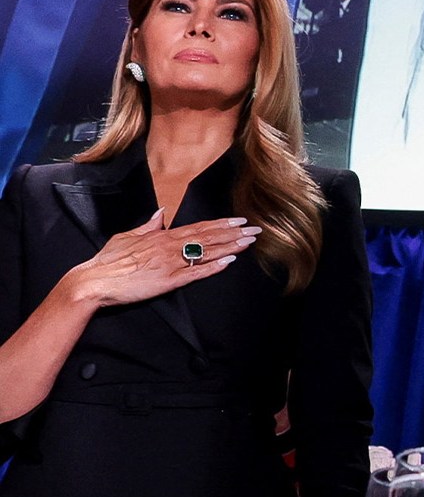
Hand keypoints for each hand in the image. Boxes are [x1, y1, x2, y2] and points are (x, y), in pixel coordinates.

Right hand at [67, 211, 258, 309]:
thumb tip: (160, 214)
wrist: (94, 281)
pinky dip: (213, 267)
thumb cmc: (107, 261)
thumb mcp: (126, 236)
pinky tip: (229, 262)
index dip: (220, 224)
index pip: (197, 227)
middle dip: (234, 233)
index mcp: (160, 236)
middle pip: (208, 237)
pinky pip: (195, 273)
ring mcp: (170, 264)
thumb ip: (147, 226)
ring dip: (230, 246)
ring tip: (249, 242)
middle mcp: (169, 247)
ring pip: (206, 252)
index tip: (238, 221)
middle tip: (256, 229)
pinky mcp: (168, 281)